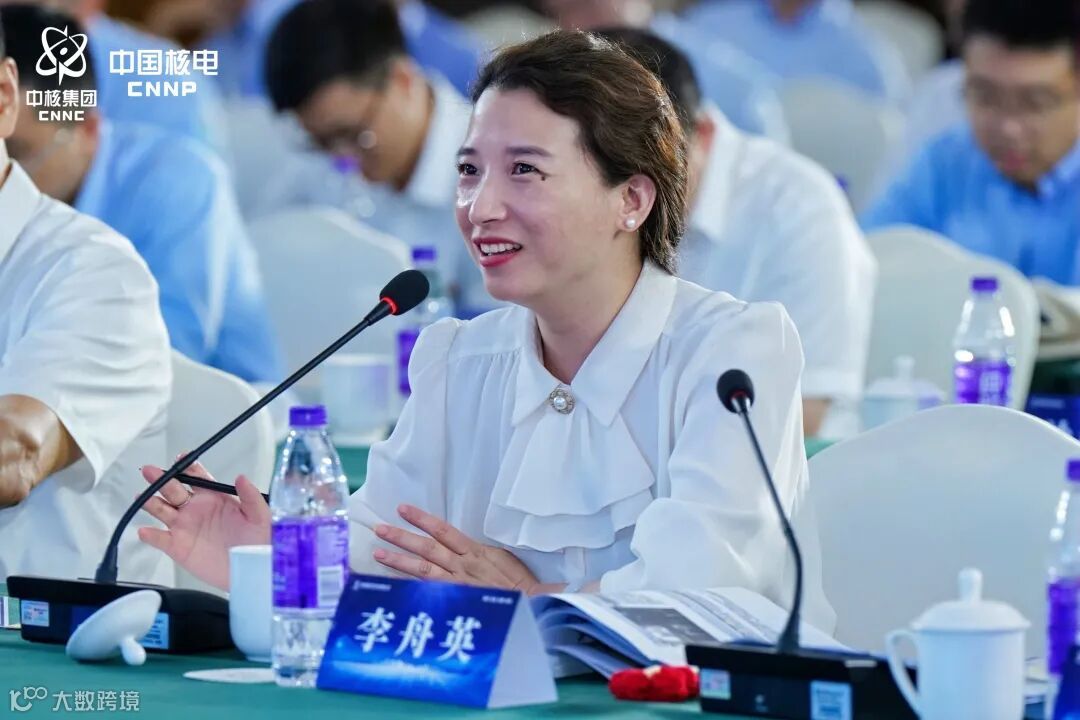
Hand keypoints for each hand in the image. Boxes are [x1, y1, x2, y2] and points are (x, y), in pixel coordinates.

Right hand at [138, 460, 270, 590]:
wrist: (251, 570)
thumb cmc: (257, 541)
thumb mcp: (259, 516)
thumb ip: (250, 496)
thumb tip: (241, 477)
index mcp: (214, 498)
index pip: (197, 477)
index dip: (187, 466)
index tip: (181, 459)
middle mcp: (195, 509)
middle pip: (173, 490)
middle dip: (161, 479)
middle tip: (150, 471)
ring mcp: (184, 527)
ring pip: (162, 510)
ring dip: (151, 502)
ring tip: (142, 495)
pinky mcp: (178, 547)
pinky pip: (160, 539)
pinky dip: (150, 535)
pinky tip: (145, 531)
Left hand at [373, 504, 545, 593]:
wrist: (532, 606)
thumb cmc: (520, 583)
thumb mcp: (503, 558)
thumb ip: (479, 552)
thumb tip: (462, 545)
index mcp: (475, 551)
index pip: (444, 530)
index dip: (422, 519)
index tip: (403, 509)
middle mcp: (463, 566)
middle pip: (427, 548)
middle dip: (402, 537)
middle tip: (380, 528)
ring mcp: (457, 586)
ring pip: (422, 570)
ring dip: (398, 561)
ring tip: (378, 553)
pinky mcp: (456, 601)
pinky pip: (428, 593)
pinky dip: (410, 588)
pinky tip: (392, 584)